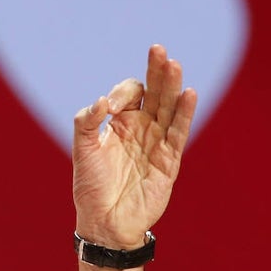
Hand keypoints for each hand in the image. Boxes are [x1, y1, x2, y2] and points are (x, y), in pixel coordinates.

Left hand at [71, 45, 196, 248]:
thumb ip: (86, 122)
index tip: (108, 107)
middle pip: (155, 92)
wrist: (105, 221)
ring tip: (174, 64)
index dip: (121, 92)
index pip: (130, 93)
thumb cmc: (91, 186)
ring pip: (168, 108)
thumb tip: (100, 102)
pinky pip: (178, 133)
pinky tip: (189, 93)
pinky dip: (184, 114)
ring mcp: (157, 142)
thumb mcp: (82, 149)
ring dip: (172, 86)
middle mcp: (142, 128)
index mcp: (121, 122)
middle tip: (158, 49)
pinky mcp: (169, 160)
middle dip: (156, 71)